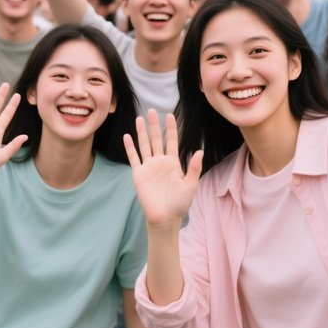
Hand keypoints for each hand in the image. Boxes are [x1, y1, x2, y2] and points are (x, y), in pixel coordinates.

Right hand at [124, 111, 202, 228]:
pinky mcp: (139, 174)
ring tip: (139, 118)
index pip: (171, 141)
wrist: (165, 217)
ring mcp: (148, 167)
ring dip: (141, 132)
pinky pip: (134, 158)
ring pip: (144, 145)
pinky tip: (127, 136)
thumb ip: (195, 168)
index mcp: (173, 163)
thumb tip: (200, 150)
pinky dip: (130, 147)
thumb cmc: (180, 203)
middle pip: (156, 139)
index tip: (170, 115)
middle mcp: (160, 162)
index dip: (171, 128)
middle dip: (154, 125)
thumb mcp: (190, 185)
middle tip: (152, 110)